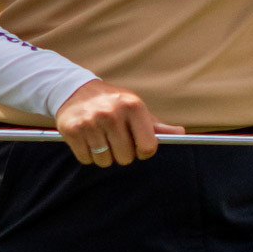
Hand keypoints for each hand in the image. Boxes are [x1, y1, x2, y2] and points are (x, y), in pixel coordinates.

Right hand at [56, 79, 184, 167]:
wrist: (75, 90)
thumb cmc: (112, 103)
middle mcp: (112, 113)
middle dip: (122, 154)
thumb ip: (156, 125)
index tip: (137, 145)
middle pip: (125, 158)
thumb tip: (181, 133)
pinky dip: (87, 155)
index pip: (148, 147)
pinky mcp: (72, 130)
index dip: (143, 151)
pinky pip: (86, 159)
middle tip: (115, 139)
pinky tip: (87, 139)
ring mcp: (90, 122)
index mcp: (133, 106)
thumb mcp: (135, 108)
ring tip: (100, 139)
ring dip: (103, 156)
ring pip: (104, 161)